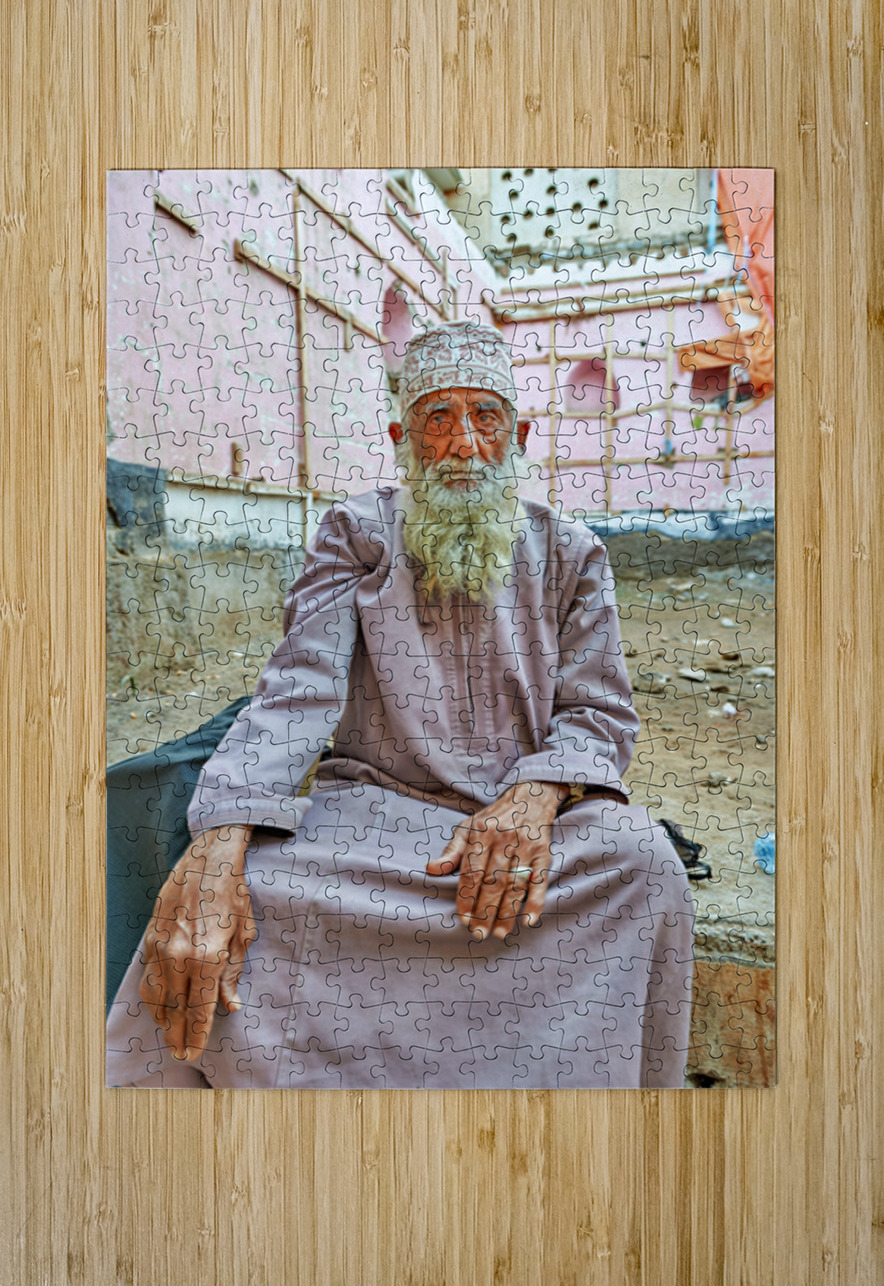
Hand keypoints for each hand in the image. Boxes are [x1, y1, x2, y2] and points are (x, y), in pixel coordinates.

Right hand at [138, 825, 256, 1060]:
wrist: (207, 859)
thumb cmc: (232, 895)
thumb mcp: (244, 934)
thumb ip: (233, 974)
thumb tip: (230, 1006)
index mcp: (210, 958)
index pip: (200, 1011)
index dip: (198, 1036)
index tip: (195, 1053)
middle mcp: (181, 957)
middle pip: (176, 1011)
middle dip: (178, 1035)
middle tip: (180, 1054)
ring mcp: (161, 948)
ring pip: (156, 998)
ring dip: (162, 1020)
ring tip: (170, 1033)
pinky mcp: (150, 939)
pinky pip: (147, 978)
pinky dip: (152, 997)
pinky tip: (159, 1006)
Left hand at [426, 781, 568, 939]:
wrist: (530, 798)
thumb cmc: (493, 819)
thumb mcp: (468, 828)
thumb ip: (451, 851)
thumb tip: (431, 870)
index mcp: (481, 834)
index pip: (472, 872)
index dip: (467, 897)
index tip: (463, 920)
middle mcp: (504, 839)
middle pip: (493, 882)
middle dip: (485, 910)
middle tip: (478, 934)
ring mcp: (525, 846)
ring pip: (515, 885)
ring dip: (507, 913)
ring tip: (499, 934)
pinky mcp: (544, 853)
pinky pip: (539, 881)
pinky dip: (536, 902)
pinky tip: (529, 921)